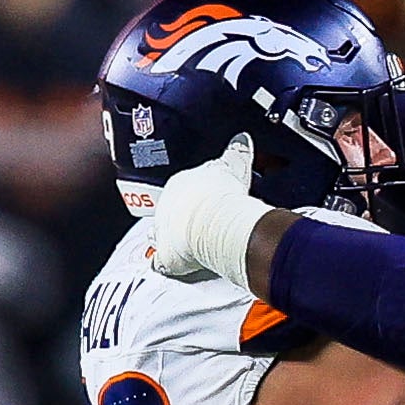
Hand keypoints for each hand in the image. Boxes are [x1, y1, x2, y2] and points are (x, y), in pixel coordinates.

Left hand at [146, 132, 272, 287]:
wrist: (214, 221)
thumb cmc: (222, 194)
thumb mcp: (233, 164)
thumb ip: (237, 151)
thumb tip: (242, 139)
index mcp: (180, 182)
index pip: (183, 188)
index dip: (196, 197)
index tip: (207, 203)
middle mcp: (167, 205)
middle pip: (171, 211)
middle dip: (182, 217)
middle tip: (201, 225)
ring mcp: (163, 230)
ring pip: (162, 233)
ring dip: (173, 239)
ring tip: (188, 247)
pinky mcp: (165, 255)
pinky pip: (162, 260)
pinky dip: (168, 264)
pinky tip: (178, 266)